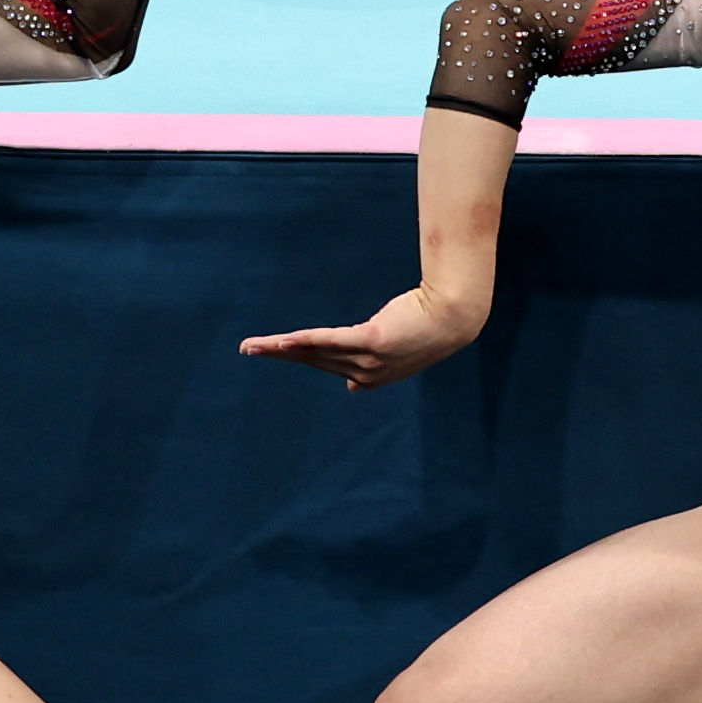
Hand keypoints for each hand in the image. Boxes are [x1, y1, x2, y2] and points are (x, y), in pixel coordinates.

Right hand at [240, 281, 481, 390]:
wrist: (453, 315)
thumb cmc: (427, 326)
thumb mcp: (397, 352)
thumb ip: (369, 365)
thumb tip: (352, 387)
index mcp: (368, 377)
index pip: (322, 365)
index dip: (294, 358)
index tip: (269, 351)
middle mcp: (366, 373)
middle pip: (313, 359)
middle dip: (277, 354)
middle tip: (248, 349)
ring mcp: (369, 358)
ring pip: (316, 351)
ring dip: (282, 348)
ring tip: (255, 346)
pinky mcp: (372, 339)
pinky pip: (331, 340)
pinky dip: (306, 341)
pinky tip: (285, 341)